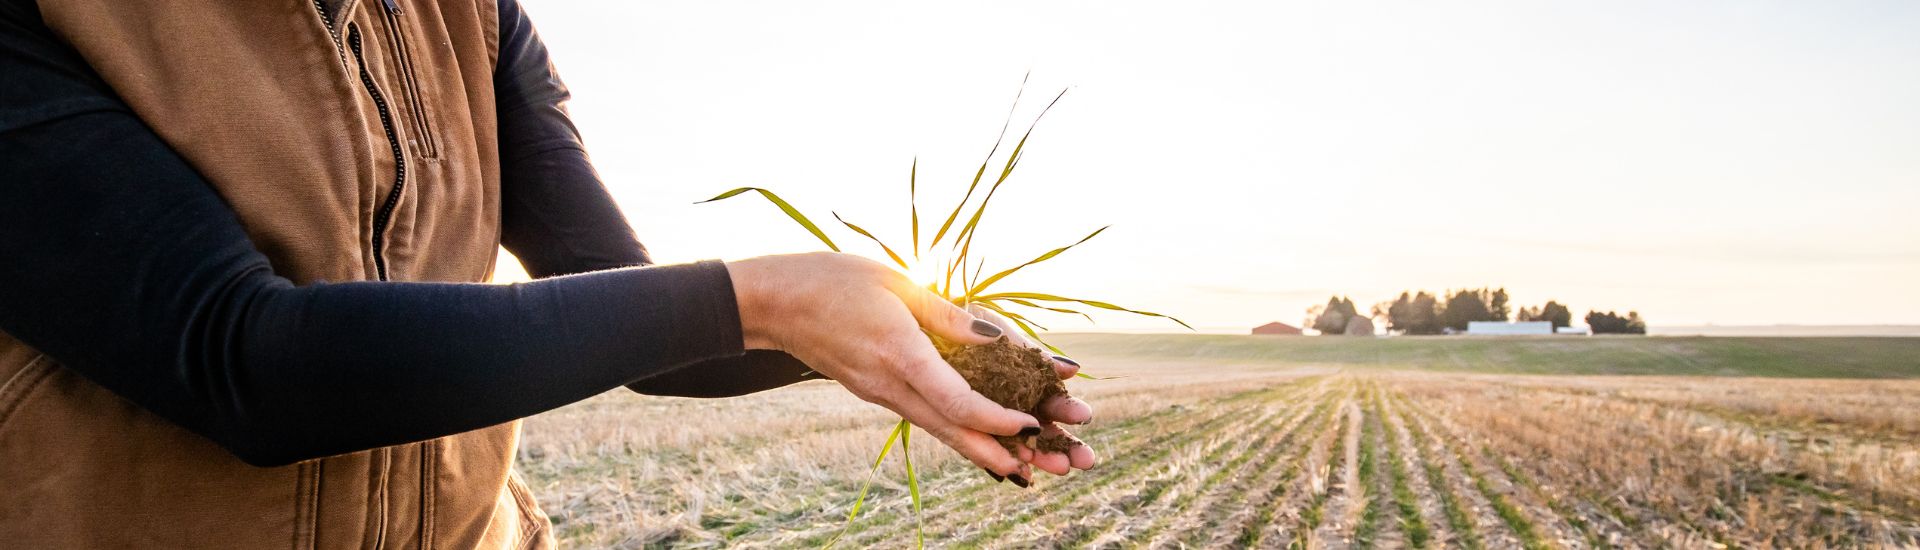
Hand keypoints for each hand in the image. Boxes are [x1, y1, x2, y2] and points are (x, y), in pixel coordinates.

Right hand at [726, 252, 1037, 479]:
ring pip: (934, 427)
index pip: (954, 399)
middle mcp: (888, 383)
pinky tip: (969, 433)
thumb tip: (995, 337)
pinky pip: (918, 415)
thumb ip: (946, 313)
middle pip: (949, 429)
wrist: (771, 303)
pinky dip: (949, 428)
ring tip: (1011, 466)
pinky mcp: (871, 390)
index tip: (1028, 425)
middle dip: (992, 452)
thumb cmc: (830, 280)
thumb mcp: (894, 282)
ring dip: (974, 447)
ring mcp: (877, 392)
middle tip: (1031, 471)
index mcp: (899, 352)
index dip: (995, 417)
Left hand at [967, 305, 1098, 476]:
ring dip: (1038, 455)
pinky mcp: (953, 421)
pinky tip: (1020, 474)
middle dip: (1063, 444)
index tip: (1084, 417)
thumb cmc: (953, 318)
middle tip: (1086, 459)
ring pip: (1013, 440)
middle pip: (1038, 425)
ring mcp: (981, 411)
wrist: (904, 314)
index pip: (1048, 398)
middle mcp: (1003, 397)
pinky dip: (997, 459)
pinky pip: (976, 446)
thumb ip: (1029, 354)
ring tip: (1062, 469)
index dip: (1066, 410)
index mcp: (1016, 374)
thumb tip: (1072, 370)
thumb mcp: (994, 331)